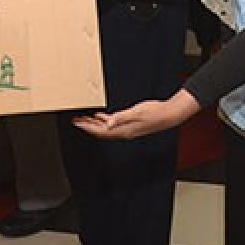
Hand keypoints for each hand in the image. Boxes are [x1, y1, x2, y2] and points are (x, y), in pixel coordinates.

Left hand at [73, 91, 199, 139]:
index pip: (100, 131)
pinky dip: (105, 120)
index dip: (87, 127)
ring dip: (95, 124)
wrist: (168, 114)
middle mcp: (124, 132)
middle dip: (87, 126)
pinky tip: (101, 116)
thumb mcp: (136, 112)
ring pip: (106, 128)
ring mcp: (127, 129)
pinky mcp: (131, 124)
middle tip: (76, 121)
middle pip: (101, 132)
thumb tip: (107, 123)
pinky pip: (113, 124)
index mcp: (123, 130)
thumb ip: (121, 117)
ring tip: (84, 119)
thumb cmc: (154, 112)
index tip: (77, 123)